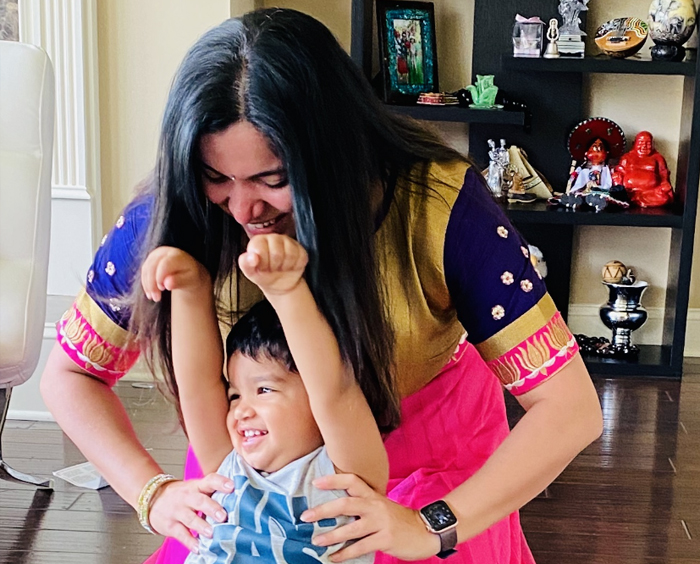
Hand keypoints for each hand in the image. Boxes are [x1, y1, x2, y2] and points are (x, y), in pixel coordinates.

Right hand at [141, 246, 209, 301]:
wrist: (188, 271)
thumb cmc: (189, 276)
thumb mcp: (189, 280)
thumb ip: (179, 281)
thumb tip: (167, 284)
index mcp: (177, 256)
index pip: (164, 264)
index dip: (160, 277)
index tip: (163, 288)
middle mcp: (165, 252)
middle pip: (153, 266)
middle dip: (152, 284)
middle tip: (156, 298)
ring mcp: (157, 254)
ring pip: (146, 269)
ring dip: (148, 285)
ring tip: (153, 298)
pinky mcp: (151, 259)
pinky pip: (144, 271)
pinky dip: (145, 283)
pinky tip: (149, 293)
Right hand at [148, 473, 233, 552]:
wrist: (153, 498)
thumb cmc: (182, 495)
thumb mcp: (195, 488)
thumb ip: (211, 492)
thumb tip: (238, 498)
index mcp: (196, 486)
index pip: (209, 480)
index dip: (220, 482)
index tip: (232, 486)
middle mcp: (187, 497)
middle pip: (200, 500)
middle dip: (212, 508)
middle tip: (224, 516)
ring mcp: (177, 511)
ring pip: (190, 518)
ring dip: (202, 526)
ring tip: (212, 533)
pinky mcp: (170, 525)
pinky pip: (180, 534)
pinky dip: (189, 541)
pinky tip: (198, 547)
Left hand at [238, 234, 307, 296]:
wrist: (278, 283)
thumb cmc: (262, 274)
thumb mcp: (250, 272)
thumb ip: (245, 263)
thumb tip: (252, 257)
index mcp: (258, 240)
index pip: (261, 249)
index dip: (262, 263)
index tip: (262, 267)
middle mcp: (273, 237)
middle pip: (277, 252)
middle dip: (274, 266)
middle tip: (272, 268)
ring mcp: (288, 241)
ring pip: (290, 254)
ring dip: (285, 267)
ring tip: (280, 267)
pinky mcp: (300, 249)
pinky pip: (301, 258)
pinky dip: (295, 267)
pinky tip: (289, 267)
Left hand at [300, 473, 440, 561]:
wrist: (426, 530)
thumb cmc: (398, 520)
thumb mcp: (381, 506)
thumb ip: (363, 505)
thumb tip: (335, 510)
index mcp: (373, 496)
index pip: (352, 481)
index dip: (333, 480)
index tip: (315, 482)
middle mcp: (375, 506)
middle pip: (346, 504)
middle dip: (324, 510)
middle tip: (306, 516)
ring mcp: (381, 522)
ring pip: (351, 528)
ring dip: (331, 536)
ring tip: (316, 540)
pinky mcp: (386, 539)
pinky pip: (361, 547)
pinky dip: (345, 554)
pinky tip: (333, 557)